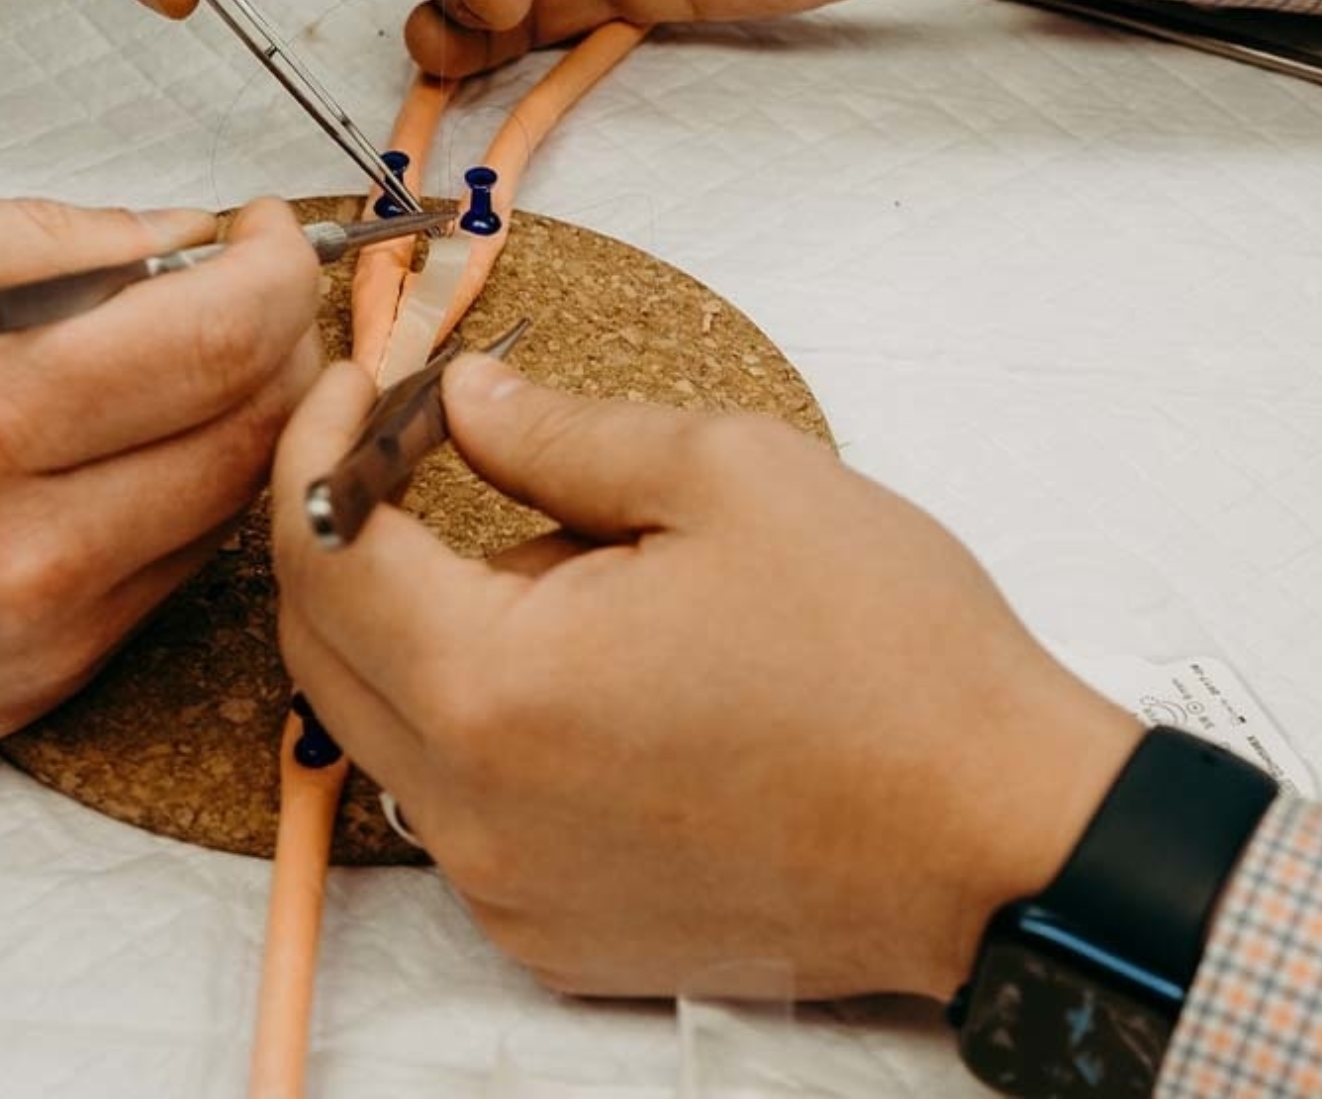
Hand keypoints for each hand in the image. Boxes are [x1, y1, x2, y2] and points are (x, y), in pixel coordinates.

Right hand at [0, 197, 321, 794]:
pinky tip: (130, 447)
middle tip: (249, 286)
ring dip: (245, 419)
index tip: (270, 230)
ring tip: (191, 356)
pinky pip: (170, 577)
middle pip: (254, 431)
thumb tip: (175, 235)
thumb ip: (26, 234)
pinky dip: (182, 497)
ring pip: (230, 510)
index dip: (279, 270)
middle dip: (282, 339)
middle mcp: (28, 548)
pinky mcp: (44, 687)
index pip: (217, 338)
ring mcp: (45, 633)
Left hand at [271, 357, 1138, 998]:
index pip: (321, 549)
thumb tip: (466, 401)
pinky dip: (486, 724)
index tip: (360, 388)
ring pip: (389, 727)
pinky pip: (459, 806)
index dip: (322, 446)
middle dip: (353, 531)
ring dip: (432, 628)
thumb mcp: (731, 478)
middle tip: (426, 450)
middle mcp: (475, 811)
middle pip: (325, 646)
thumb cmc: (893, 664)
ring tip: (585, 576)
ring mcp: (506, 887)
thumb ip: (560, 435)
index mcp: (498, 686)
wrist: (1000, 838)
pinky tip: (603, 678)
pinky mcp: (549, 933)